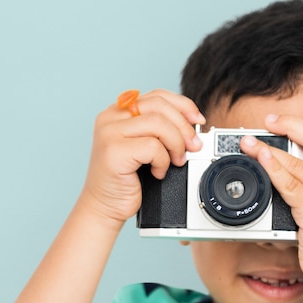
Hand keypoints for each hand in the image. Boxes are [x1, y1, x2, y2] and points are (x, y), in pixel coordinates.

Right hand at [80, 89, 204, 223]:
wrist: (105, 207)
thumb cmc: (125, 181)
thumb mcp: (144, 148)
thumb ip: (159, 131)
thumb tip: (192, 127)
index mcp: (118, 112)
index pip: (157, 96)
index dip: (182, 106)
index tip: (198, 121)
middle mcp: (111, 118)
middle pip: (159, 106)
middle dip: (184, 127)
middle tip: (194, 146)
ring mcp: (110, 133)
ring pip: (158, 124)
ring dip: (176, 144)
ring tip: (176, 161)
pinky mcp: (114, 150)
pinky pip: (152, 146)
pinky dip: (163, 161)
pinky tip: (158, 172)